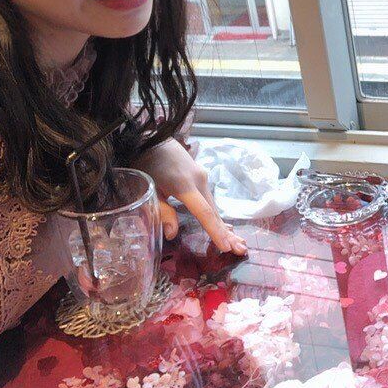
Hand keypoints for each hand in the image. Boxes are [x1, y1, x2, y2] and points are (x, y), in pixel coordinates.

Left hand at [131, 138, 247, 255]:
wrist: (151, 137)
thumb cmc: (146, 163)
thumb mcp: (150, 189)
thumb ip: (162, 211)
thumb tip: (172, 234)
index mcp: (186, 185)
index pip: (205, 213)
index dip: (215, 231)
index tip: (226, 247)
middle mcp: (200, 181)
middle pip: (214, 211)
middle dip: (227, 232)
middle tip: (241, 250)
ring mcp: (202, 176)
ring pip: (213, 205)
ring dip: (223, 225)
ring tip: (237, 242)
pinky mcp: (200, 175)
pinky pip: (209, 199)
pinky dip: (216, 214)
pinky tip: (224, 226)